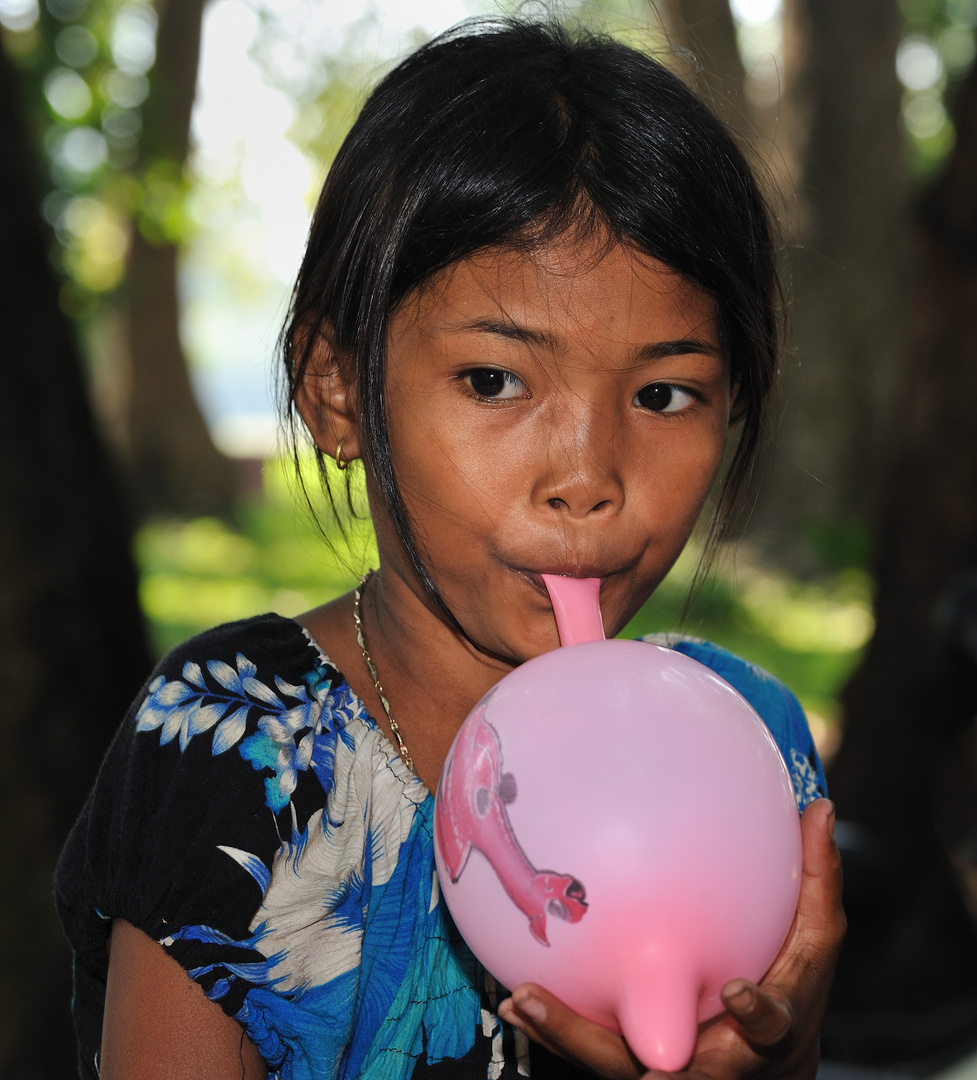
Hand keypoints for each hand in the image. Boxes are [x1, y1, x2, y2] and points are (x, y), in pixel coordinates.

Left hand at [497, 798, 844, 1078]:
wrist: (768, 1070)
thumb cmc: (792, 990)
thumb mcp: (815, 942)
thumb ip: (817, 880)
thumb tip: (821, 807)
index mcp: (765, 1032)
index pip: (768, 1028)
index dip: (755, 1016)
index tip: (734, 990)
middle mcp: (713, 1062)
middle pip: (667, 1067)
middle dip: (614, 1043)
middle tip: (581, 1005)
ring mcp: (667, 1069)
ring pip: (612, 1065)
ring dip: (566, 1035)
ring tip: (522, 998)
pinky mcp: (634, 1065)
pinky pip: (590, 1052)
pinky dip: (554, 1031)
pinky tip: (516, 996)